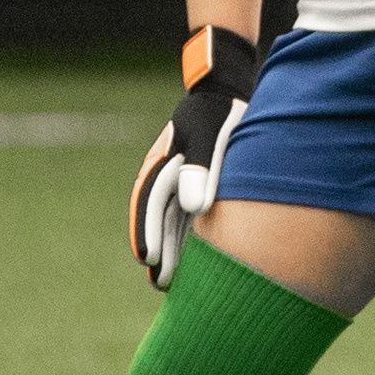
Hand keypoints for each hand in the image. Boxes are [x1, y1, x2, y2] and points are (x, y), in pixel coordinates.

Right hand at [129, 24, 257, 287]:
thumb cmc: (220, 111)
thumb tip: (193, 207)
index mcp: (162, 162)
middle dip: (158, 250)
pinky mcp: (196, 184)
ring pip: (170, 222)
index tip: (148, 259)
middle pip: (158, 219)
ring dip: (169, 250)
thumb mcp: (211, 134)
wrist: (227, 89)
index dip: (147, 231)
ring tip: (169, 282)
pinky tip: (192, 261)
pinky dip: (184, 239)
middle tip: (161, 284)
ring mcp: (179, 181)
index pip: (150, 203)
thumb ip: (200, 167)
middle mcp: (165, 176)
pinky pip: (185, 217)